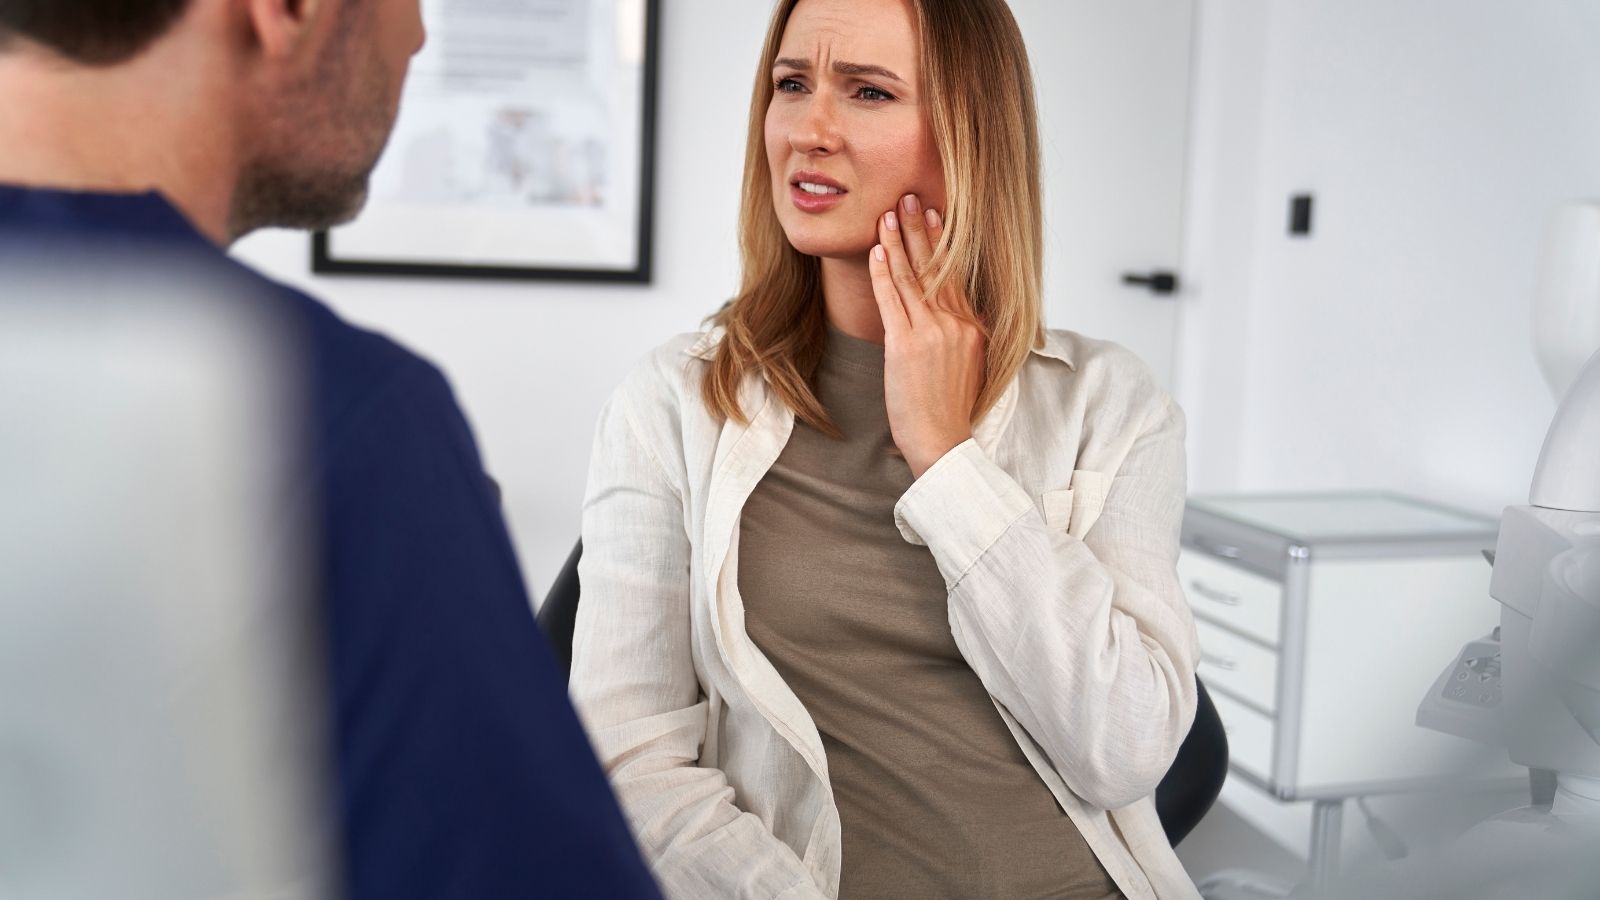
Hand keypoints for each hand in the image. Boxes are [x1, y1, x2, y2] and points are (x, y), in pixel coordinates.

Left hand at [868, 193, 986, 478]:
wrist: (943, 442)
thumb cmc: (952, 411)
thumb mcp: (969, 365)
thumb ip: (964, 336)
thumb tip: (959, 317)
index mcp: (975, 327)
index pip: (955, 274)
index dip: (942, 242)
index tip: (934, 214)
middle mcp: (957, 324)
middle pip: (936, 266)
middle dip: (919, 229)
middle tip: (908, 197)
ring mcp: (931, 333)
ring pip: (913, 277)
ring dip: (898, 242)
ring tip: (888, 214)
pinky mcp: (906, 346)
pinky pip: (892, 300)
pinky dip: (884, 274)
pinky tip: (877, 252)